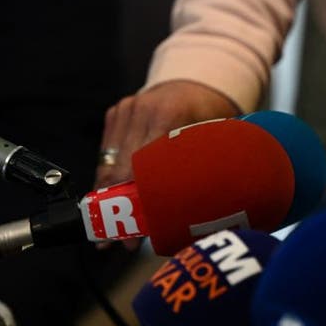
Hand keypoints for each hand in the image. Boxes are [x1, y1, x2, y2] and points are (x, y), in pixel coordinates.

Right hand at [94, 80, 240, 250]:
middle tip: (122, 242)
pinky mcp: (115, 113)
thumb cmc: (211, 117)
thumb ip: (211, 168)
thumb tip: (210, 216)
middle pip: (122, 168)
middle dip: (120, 209)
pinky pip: (107, 153)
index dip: (139, 200)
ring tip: (111, 233)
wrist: (194, 83)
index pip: (146, 165)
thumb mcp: (218, 138)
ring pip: (109, 163)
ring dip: (109, 199)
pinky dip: (109, 179)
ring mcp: (126, 109)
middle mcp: (142, 110)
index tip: (138, 230)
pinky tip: (110, 203)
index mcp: (170, 115)